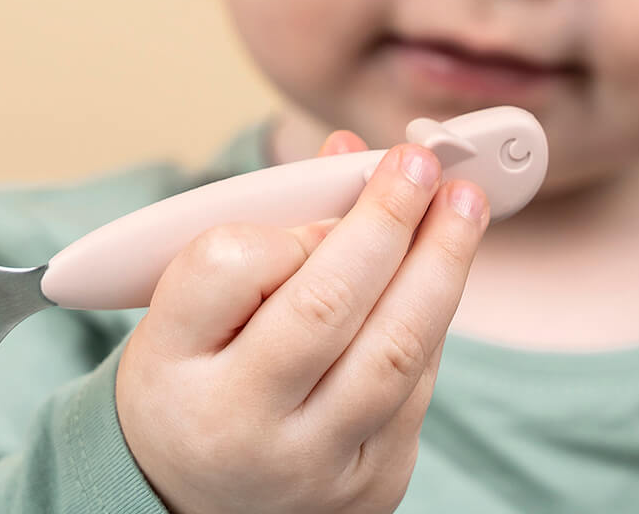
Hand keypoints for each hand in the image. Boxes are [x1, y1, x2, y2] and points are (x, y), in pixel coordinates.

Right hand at [115, 131, 488, 513]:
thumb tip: (343, 159)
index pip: (235, 271)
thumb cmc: (186, 385)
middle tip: (421, 164)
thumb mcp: (175, 311)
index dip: (290, 220)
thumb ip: (253, 233)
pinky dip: (430, 316)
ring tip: (463, 203)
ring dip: (441, 264)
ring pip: (396, 351)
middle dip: (387, 221)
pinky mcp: (376, 486)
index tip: (331, 178)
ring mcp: (320, 469)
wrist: (194, 505)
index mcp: (179, 373)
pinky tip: (438, 271)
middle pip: (332, 308)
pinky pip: (417, 385)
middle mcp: (249, 432)